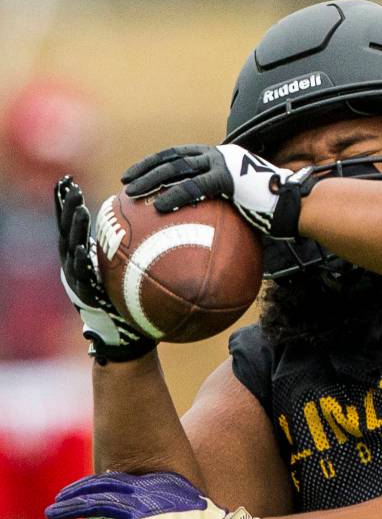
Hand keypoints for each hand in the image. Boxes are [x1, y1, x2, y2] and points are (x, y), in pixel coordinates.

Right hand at [55, 176, 155, 362]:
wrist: (129, 336)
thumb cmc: (140, 303)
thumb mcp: (143, 273)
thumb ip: (147, 251)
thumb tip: (179, 228)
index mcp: (89, 256)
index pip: (78, 225)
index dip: (71, 204)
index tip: (72, 182)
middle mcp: (78, 266)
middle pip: (68, 231)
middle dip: (65, 209)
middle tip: (69, 187)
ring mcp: (78, 281)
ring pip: (69, 250)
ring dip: (73, 229)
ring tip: (79, 210)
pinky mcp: (84, 297)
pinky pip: (81, 277)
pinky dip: (80, 262)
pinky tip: (84, 250)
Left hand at [121, 144, 316, 238]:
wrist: (296, 206)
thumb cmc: (275, 213)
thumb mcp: (245, 206)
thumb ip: (225, 211)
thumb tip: (209, 235)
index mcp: (222, 158)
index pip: (181, 155)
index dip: (157, 163)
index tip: (138, 174)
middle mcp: (220, 154)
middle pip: (173, 157)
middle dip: (147, 169)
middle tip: (127, 182)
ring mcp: (223, 163)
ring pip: (177, 167)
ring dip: (151, 180)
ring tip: (132, 194)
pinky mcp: (228, 177)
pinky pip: (193, 186)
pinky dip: (173, 195)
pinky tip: (156, 207)